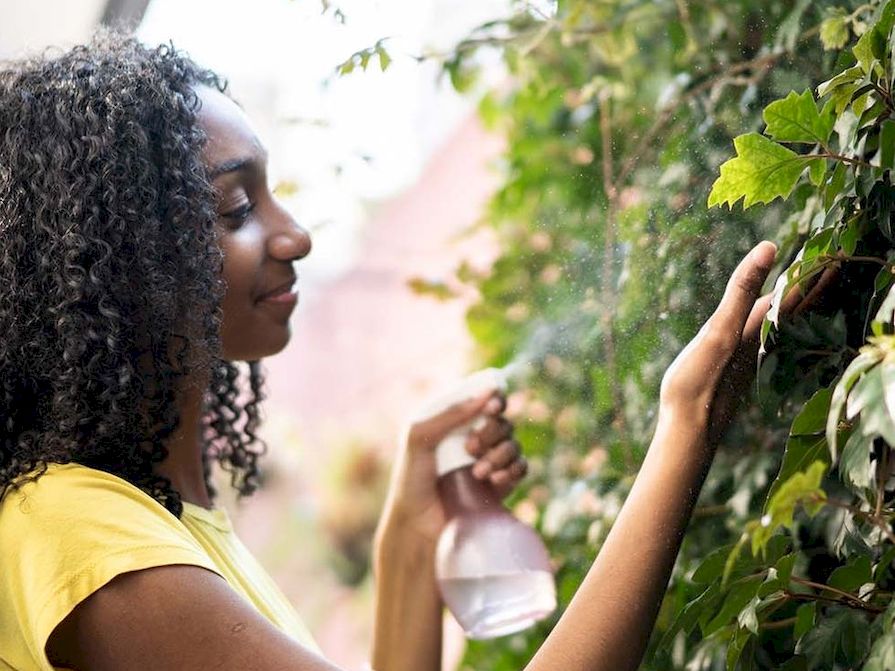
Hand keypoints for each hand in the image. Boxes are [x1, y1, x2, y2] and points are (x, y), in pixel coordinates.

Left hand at [377, 390, 526, 544]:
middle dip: (491, 432)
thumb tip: (487, 394)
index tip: (492, 407)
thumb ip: (451, 414)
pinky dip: (513, 470)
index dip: (495, 400)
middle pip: (503, 422)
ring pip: (513, 445)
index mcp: (454, 422)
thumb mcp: (419, 438)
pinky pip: (521, 468)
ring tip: (478, 473)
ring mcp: (488, 462)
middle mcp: (474, 439)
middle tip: (470, 449)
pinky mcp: (500, 485)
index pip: (484, 400)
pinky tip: (495, 481)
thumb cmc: (412, 479)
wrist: (417, 526)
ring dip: (500, 455)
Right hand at [658, 241, 836, 446]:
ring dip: (790, 306)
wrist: (688, 429)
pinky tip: (759, 330)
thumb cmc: (701, 382)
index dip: (811, 270)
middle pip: (791, 309)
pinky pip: (759, 339)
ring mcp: (744, 358)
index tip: (831, 249)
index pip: (793, 292)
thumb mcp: (720, 330)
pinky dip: (767, 325)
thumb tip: (770, 247)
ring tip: (799, 291)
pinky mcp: (730, 370)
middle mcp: (757, 343)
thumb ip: (742, 289)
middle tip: (828, 265)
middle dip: (809, 287)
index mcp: (758, 330)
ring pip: (776, 326)